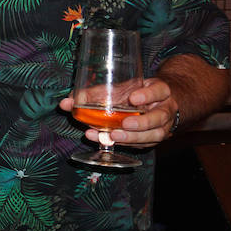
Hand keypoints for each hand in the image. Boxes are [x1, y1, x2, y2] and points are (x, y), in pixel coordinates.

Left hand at [59, 77, 177, 148]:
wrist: (159, 103)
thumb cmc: (135, 92)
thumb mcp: (122, 87)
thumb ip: (95, 93)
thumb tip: (65, 103)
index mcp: (160, 91)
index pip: (159, 90)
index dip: (148, 95)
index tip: (133, 98)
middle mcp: (165, 109)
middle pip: (159, 117)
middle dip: (141, 122)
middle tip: (124, 124)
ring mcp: (162, 126)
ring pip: (154, 135)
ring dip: (133, 138)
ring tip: (113, 136)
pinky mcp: (154, 139)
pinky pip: (143, 144)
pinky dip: (126, 144)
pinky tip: (107, 141)